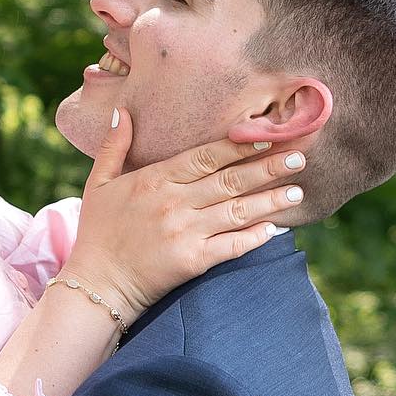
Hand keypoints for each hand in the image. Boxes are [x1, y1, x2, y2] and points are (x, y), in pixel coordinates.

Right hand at [65, 108, 303, 320]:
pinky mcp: (193, 261)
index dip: (239, 147)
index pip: (205, 157)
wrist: (96, 284)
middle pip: (229, 180)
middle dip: (267, 168)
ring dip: (270, 200)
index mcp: (155, 180)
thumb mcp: (99, 183)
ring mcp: (185, 233)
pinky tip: (275, 229)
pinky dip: (255, 237)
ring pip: (237, 211)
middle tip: (300, 157)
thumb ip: (113, 146)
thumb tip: (121, 111)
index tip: (267, 138)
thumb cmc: (98, 233)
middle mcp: (174, 203)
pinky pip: (232, 246)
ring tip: (297, 191)